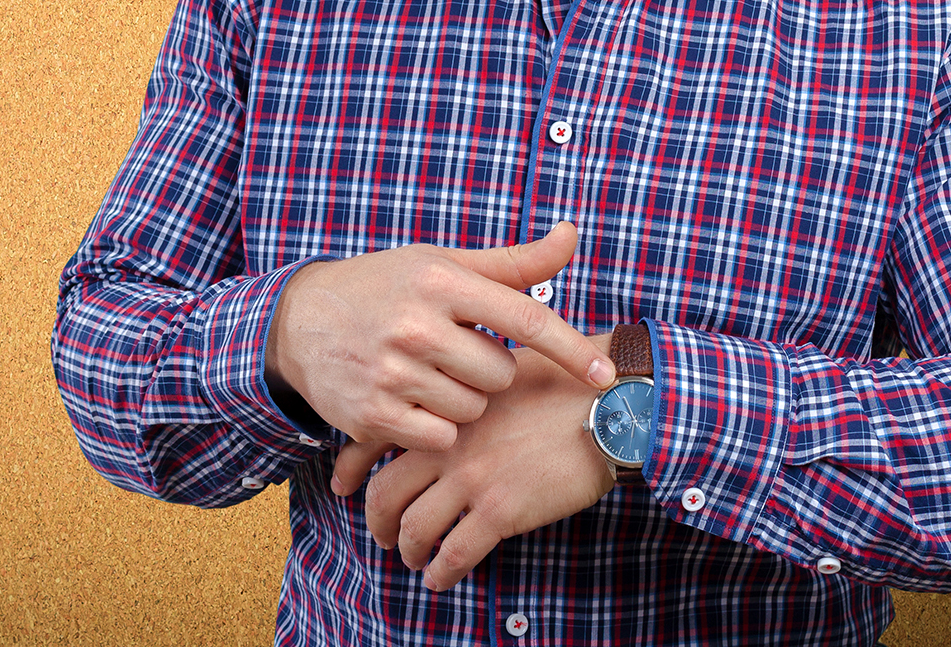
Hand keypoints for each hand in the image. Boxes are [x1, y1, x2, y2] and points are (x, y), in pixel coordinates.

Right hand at [265, 221, 611, 451]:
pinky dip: (435, 428)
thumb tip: (571, 235)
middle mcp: (416, 324)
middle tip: (453, 356)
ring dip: (461, 401)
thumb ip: (512, 263)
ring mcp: (392, 371)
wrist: (297, 323)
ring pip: (472, 409)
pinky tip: (411, 403)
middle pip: (501, 375)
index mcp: (440, 280)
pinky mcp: (373, 413)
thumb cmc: (383, 288)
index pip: (526, 318)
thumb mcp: (440, 264)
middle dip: (487, 372)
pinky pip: (441, 436)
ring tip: (426, 376)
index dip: (570, 349)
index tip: (604, 376)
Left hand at [326, 333, 620, 590]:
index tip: (340, 484)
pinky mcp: (501, 509)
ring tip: (412, 560)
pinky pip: (456, 552)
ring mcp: (471, 479)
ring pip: (416, 527)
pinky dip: (442, 571)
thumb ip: (463, 392)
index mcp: (443, 409)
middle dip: (376, 519)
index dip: (351, 467)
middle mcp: (447, 444)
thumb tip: (443, 407)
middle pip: (385, 492)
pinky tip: (440, 578)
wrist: (610, 402)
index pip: (375, 439)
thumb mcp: (498, 371)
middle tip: (380, 533)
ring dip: (408, 550)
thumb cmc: (563, 381)